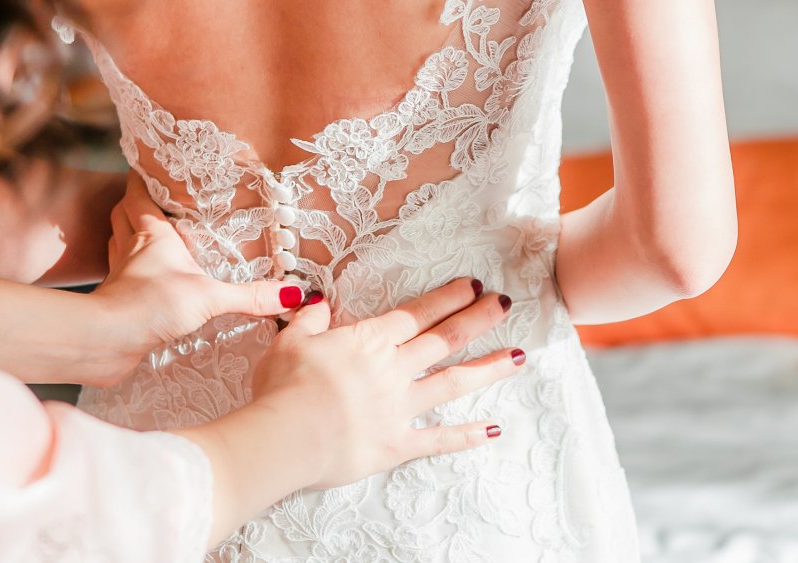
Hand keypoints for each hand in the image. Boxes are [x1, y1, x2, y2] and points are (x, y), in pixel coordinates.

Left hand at [87, 176, 303, 384]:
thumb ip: (249, 296)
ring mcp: (119, 276)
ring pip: (118, 243)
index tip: (147, 164)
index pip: (138, 195)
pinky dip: (130, 271)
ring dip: (129, 235)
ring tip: (151, 236)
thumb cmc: (151, 305)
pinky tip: (147, 280)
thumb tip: (291, 294)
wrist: (106, 342)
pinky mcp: (115, 302)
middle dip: (134, 203)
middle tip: (153, 199)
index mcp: (150, 235)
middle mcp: (130, 249)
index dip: (140, 178)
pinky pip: (121, 276)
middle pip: (123, 215)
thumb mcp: (208, 297)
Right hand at [253, 278, 519, 488]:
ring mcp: (400, 408)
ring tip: (519, 356)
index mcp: (369, 342)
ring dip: (488, 368)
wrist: (286, 435)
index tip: (473, 285)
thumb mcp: (289, 340)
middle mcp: (393, 370)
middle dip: (477, 318)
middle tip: (505, 304)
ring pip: (453, 383)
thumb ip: (311, 320)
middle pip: (444, 339)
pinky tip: (494, 430)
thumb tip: (319, 303)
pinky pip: (439, 439)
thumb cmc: (283, 386)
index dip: (447, 298)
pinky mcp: (397, 444)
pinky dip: (467, 435)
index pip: (416, 314)